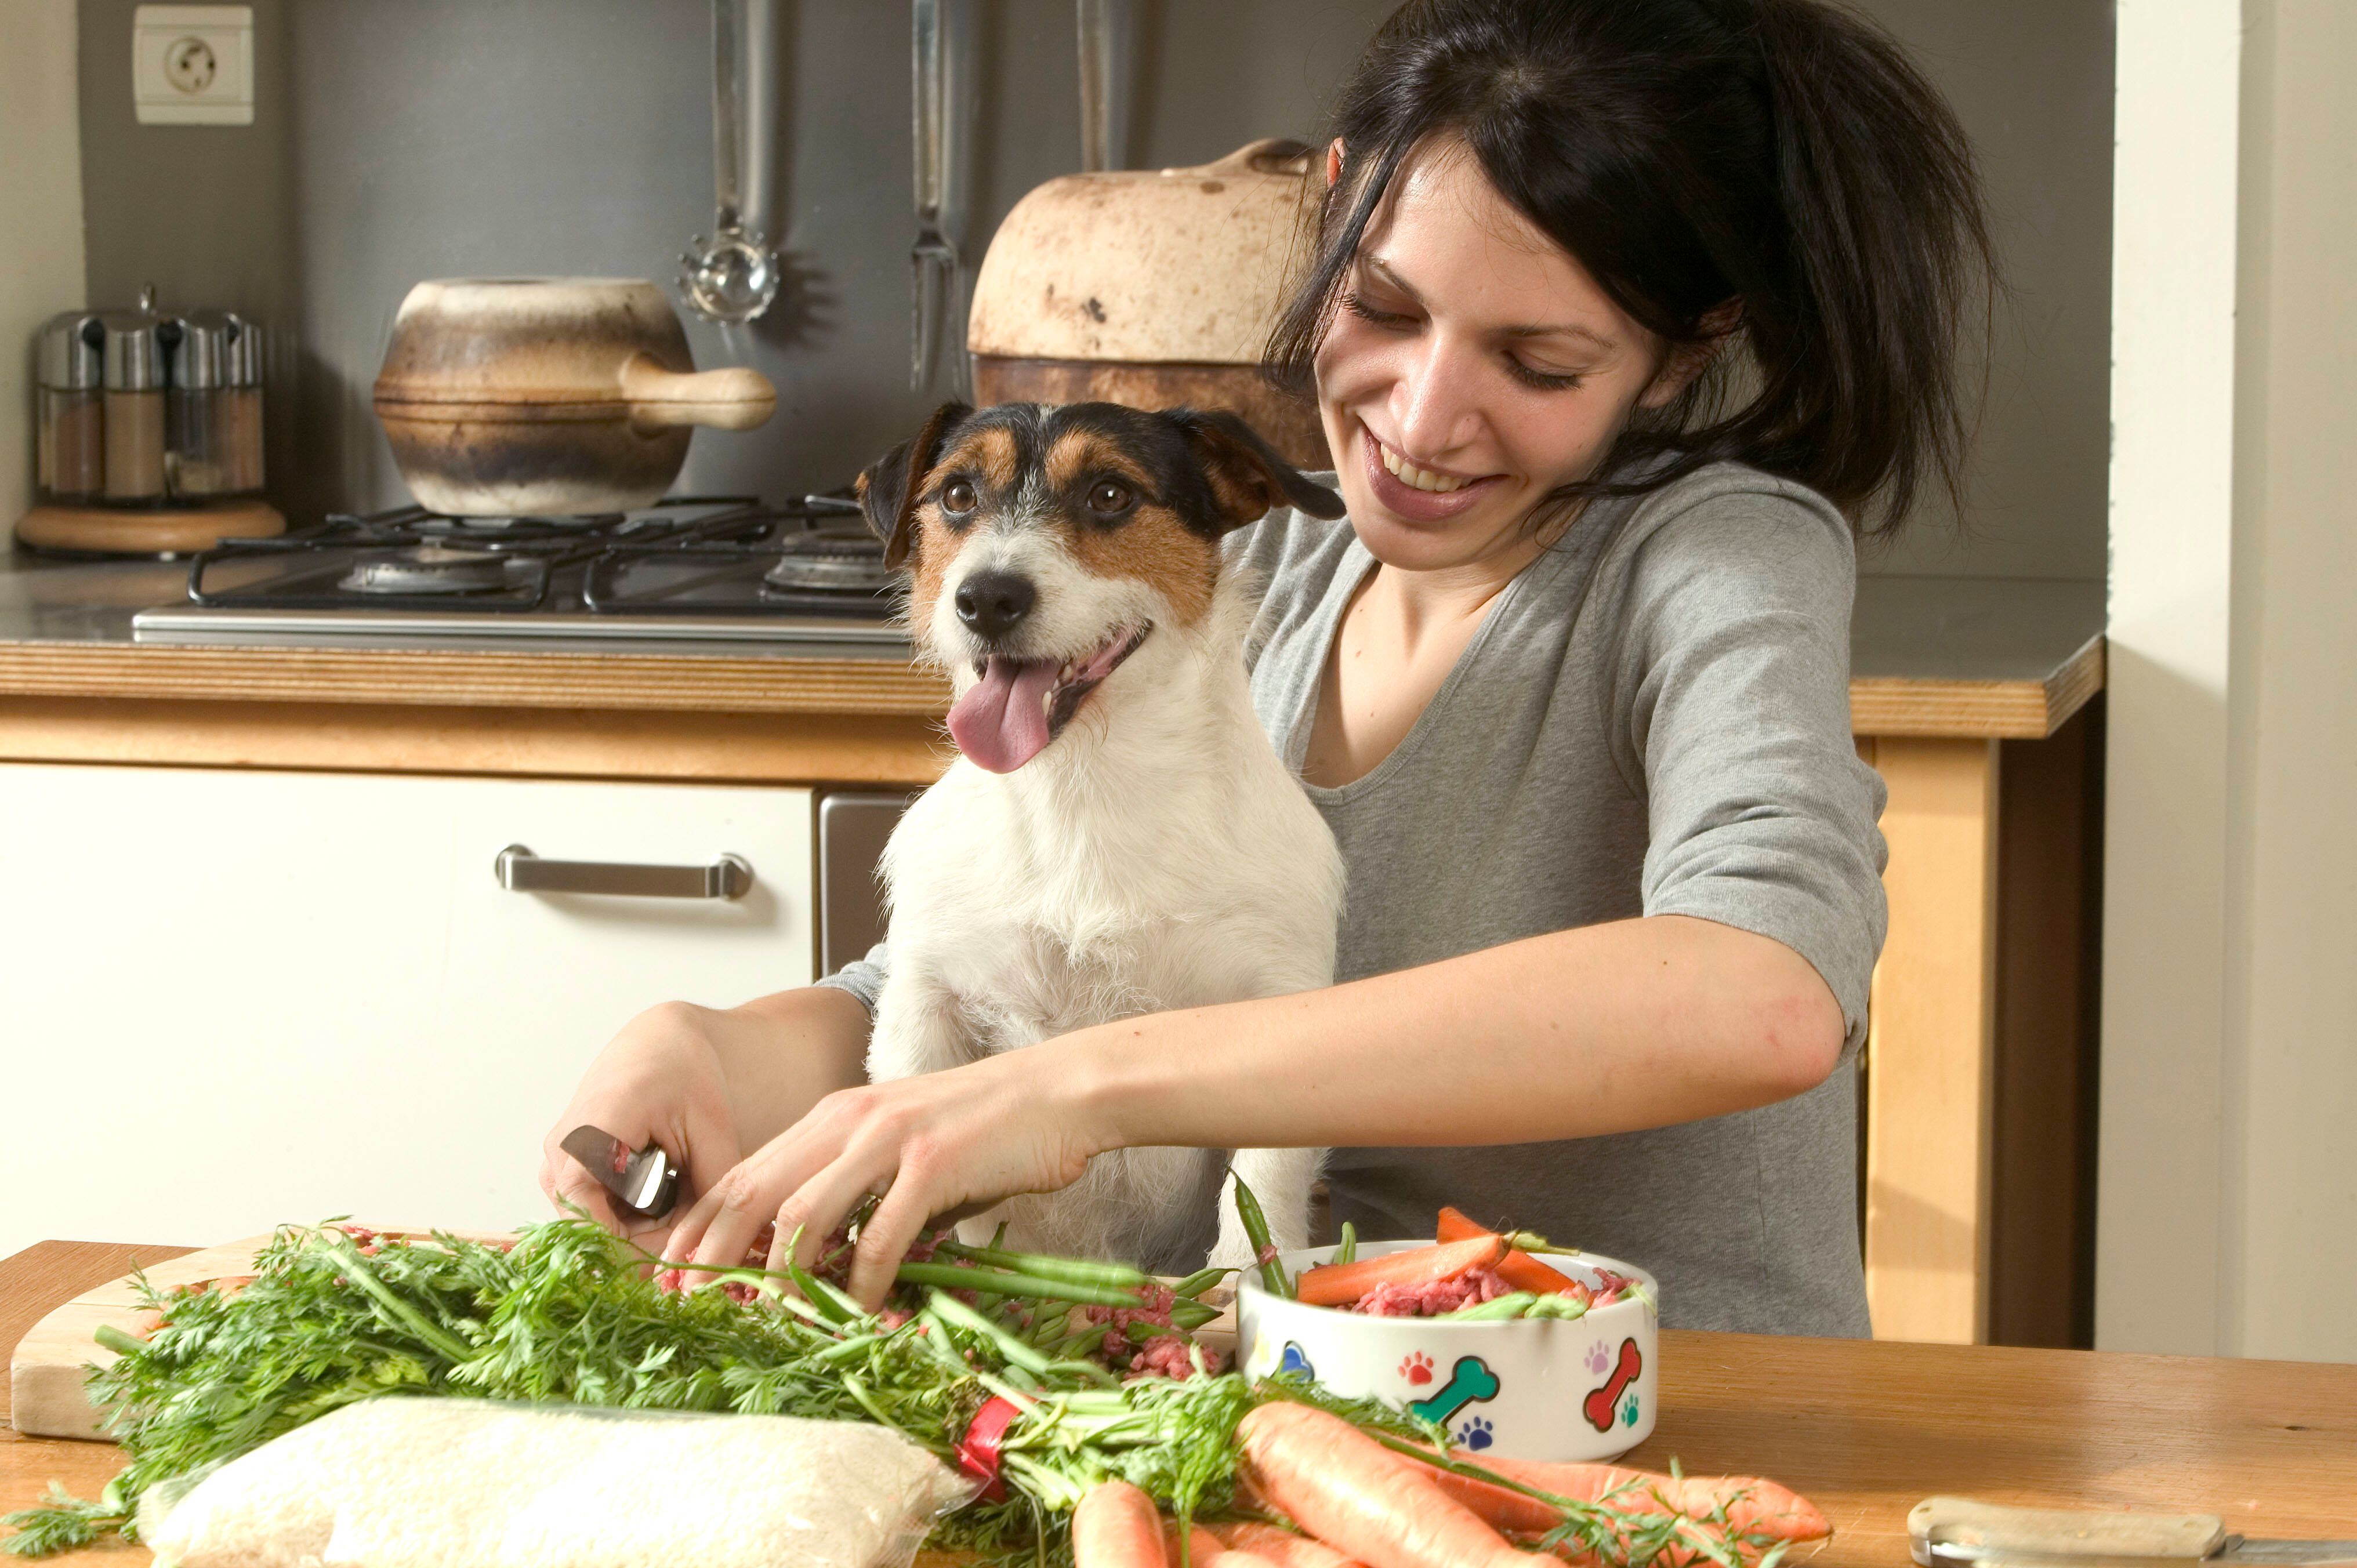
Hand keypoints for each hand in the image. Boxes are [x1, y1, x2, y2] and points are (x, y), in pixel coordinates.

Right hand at [539, 988, 874, 1256]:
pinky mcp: (562, 1174)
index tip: (681, 1260)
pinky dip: (630, 1218)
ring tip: (679, 1197)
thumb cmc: (687, 1079)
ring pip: (597, 1232)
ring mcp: (554, 1167)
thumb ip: (711, 1194)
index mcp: (588, 1139)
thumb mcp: (712, 1132)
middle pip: (597, 1237)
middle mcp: (558, 1157)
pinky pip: (594, 1217)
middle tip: (692, 1225)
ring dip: (640, 1231)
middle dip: (648, 1244)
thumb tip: (710, 1258)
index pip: (594, 1228)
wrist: (658, 1045)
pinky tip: (661, 1194)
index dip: (637, 1254)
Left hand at [663, 1041, 1104, 1307]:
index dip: (701, 1227)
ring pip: (803, 1215)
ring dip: (782, 1278)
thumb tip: (827, 1262)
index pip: (745, 1174)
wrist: (1058, 1092)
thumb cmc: (986, 1128)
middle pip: (753, 1191)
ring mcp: (888, 1139)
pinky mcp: (932, 1164)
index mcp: (834, 1117)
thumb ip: (860, 1195)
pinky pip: (880, 1236)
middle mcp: (849, 1121)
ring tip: (774, 1321)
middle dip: (714, 1255)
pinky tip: (859, 1312)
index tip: (673, 1277)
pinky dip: (862, 1282)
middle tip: (691, 1307)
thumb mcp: (903, 1151)